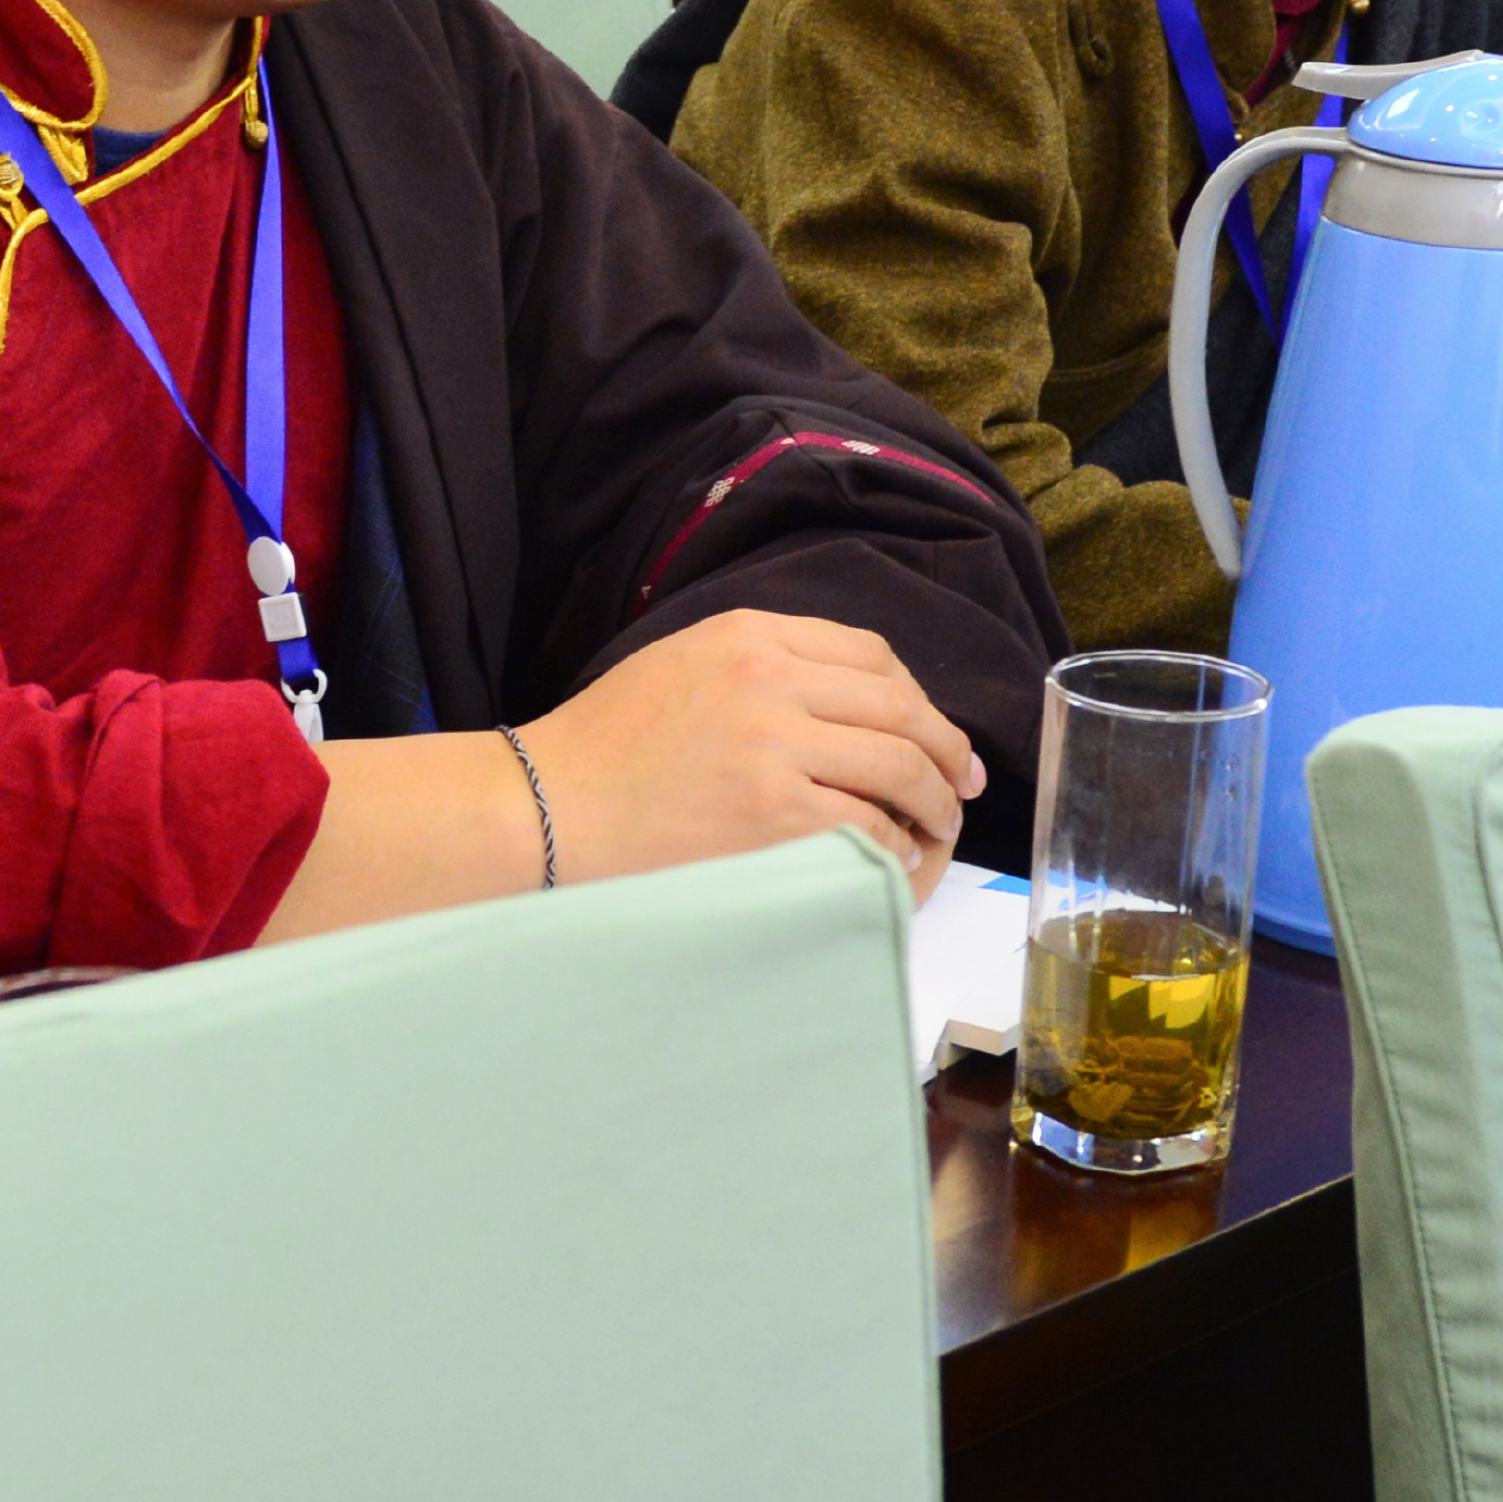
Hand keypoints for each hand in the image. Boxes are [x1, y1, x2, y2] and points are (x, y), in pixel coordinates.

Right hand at [516, 607, 983, 890]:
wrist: (542, 809)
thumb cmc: (601, 752)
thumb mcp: (680, 667)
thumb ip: (758, 669)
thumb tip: (850, 708)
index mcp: (748, 635)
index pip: (870, 655)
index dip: (919, 701)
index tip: (936, 737)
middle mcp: (769, 679)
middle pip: (902, 710)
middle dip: (947, 755)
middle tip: (960, 790)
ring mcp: (774, 747)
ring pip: (901, 769)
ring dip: (934, 807)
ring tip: (935, 833)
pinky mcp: (774, 816)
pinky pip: (870, 830)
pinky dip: (895, 852)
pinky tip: (892, 866)